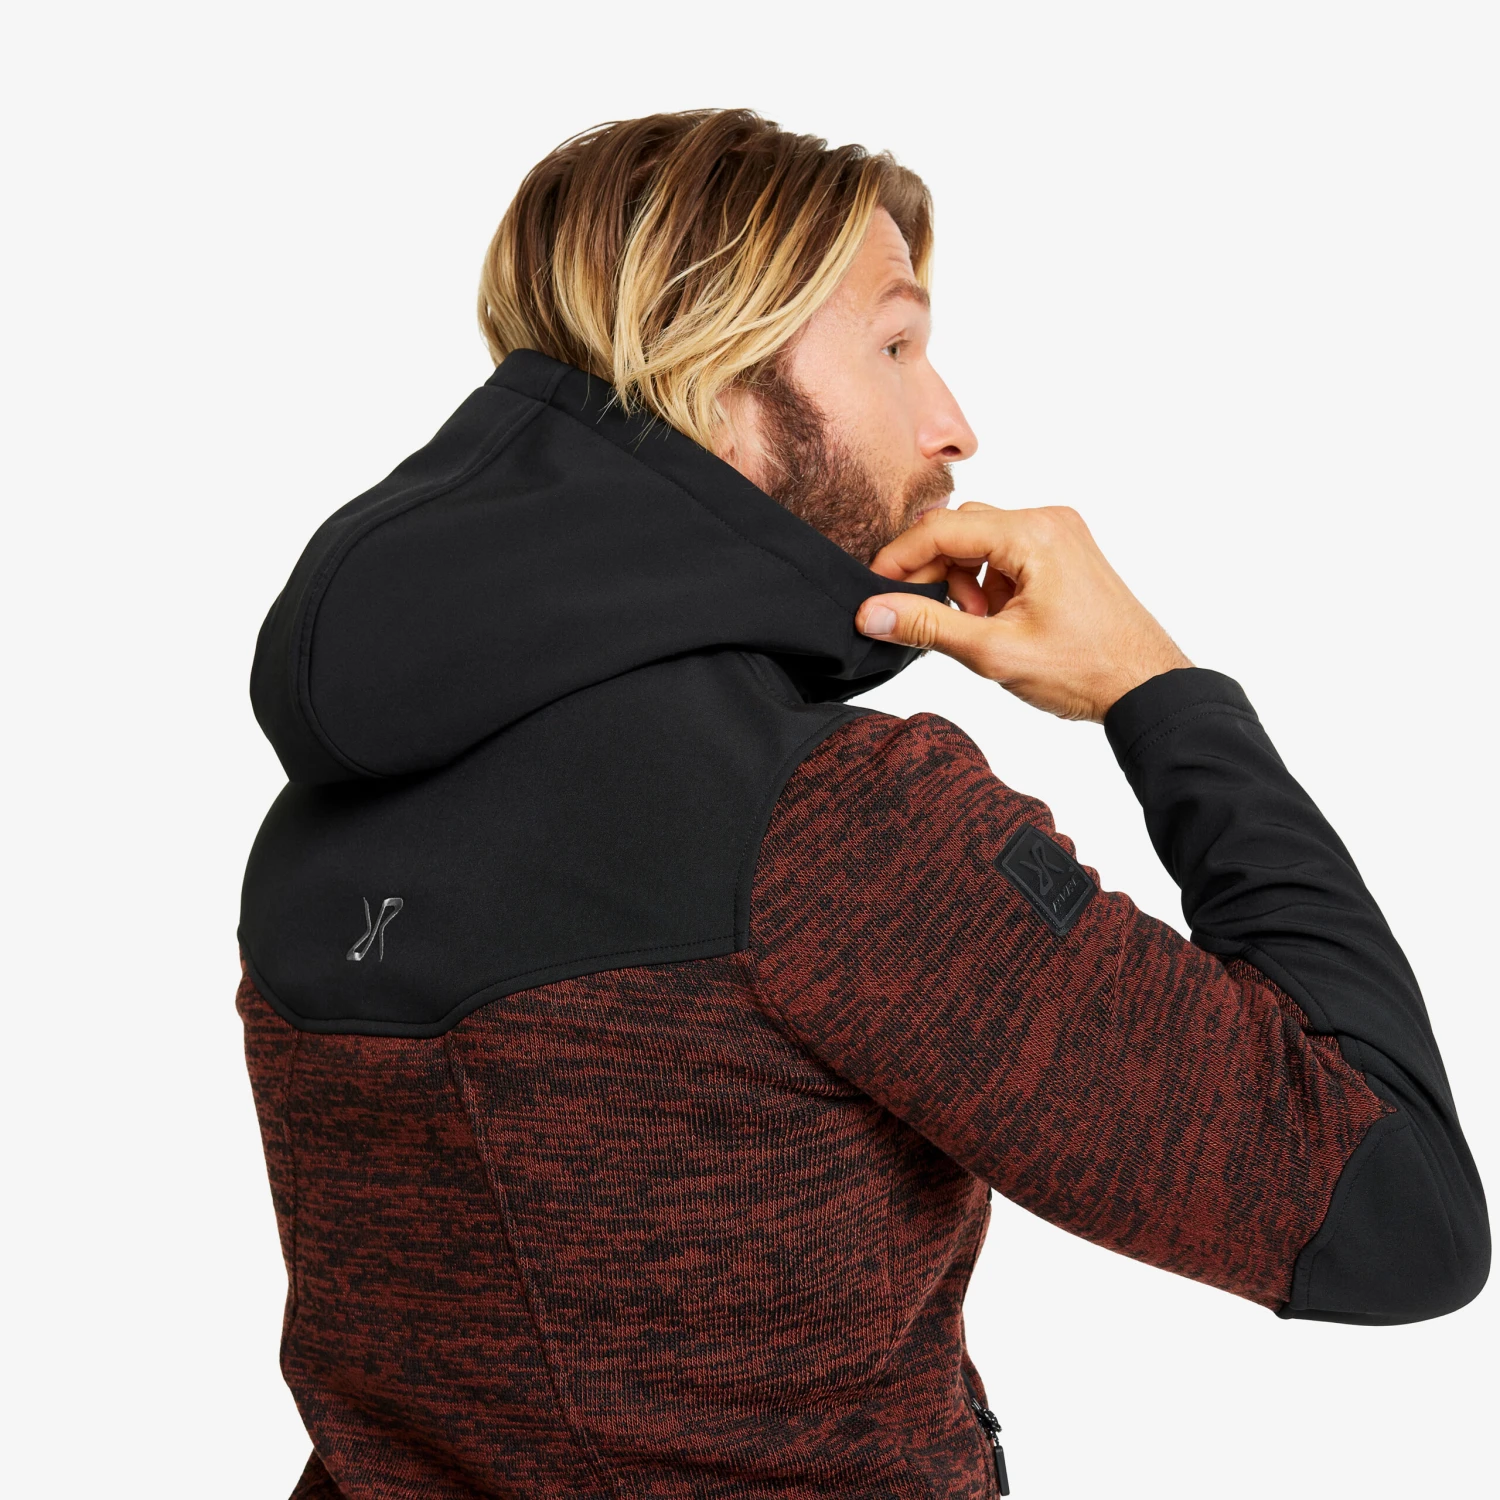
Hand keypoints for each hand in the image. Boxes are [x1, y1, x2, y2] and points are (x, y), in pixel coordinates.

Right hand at [856, 502, 1191, 722]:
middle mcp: (1048, 520)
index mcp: (1032, 533)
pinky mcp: (1065, 552)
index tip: (874, 591)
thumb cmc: (1084, 669)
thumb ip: (927, 626)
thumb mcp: (994, 651)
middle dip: (936, 573)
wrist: (1146, 686)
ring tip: (977, 626)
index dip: (898, 560)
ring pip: (981, 541)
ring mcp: (1060, 533)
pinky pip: (1007, 553)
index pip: (941, 529)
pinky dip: (989, 582)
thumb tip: (871, 611)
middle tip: (932, 619)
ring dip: (964, 581)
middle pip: (960, 529)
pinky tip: (998, 621)